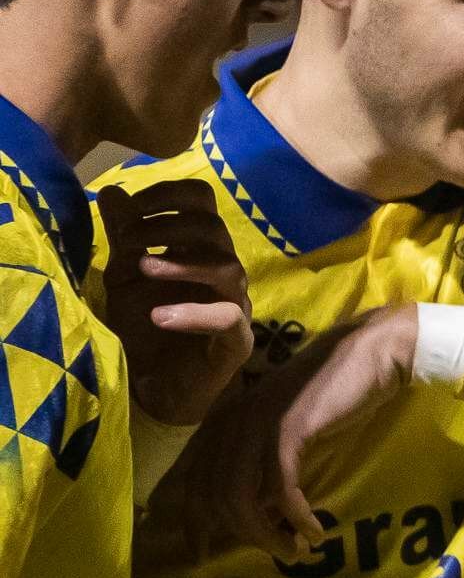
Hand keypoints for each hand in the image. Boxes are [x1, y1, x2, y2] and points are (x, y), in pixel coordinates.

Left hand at [95, 182, 251, 427]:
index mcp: (198, 249)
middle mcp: (223, 270)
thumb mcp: (124, 278)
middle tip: (129, 238)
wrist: (155, 386)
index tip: (134, 206)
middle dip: (168, 225)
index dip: (171, 194)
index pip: (203, 202)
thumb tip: (111, 191)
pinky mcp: (237, 340)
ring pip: (227, 267)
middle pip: (214, 228)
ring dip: (181, 263)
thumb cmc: (145, 329)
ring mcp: (234, 304)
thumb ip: (125, 238)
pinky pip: (227, 317)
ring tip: (142, 268)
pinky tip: (159, 316)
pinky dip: (193, 313)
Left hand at [172, 306, 413, 556]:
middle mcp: (231, 422)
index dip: (195, 523)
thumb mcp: (288, 425)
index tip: (207, 554)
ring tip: (294, 551)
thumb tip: (259, 507)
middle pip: (212, 496)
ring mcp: (257, 425)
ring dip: (266, 534)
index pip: (193, 481)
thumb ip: (264, 456)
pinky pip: (281, 489)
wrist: (371, 353)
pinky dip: (296, 517)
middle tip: (267, 557)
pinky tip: (315, 531)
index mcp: (225, 420)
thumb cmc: (335, 390)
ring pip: (241, 498)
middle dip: (236, 535)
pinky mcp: (290, 430)